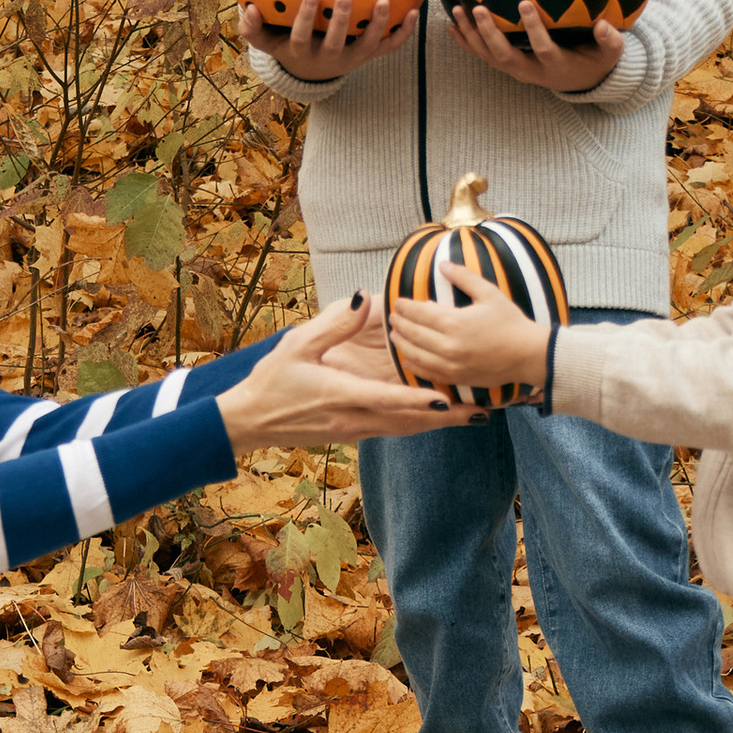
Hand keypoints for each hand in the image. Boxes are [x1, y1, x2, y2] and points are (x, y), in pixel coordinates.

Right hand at [219, 294, 476, 451]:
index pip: (387, 400)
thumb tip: (365, 299)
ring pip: (405, 428)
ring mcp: (355, 430)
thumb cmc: (272, 380)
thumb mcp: (297, 344)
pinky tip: (436, 415)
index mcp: (340, 395)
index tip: (449, 400)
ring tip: (471, 414)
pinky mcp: (353, 433)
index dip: (419, 400)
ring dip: (437, 423)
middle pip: (408, 422)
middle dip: (446, 418)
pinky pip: (394, 428)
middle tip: (481, 410)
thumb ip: (334, 323)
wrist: (251, 420)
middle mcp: (353, 419)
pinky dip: (418, 422)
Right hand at [239, 0, 418, 88]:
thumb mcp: (267, 41)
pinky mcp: (370, 56)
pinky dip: (404, 32)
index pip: (301, 37)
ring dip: (377, 25)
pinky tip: (415, 11)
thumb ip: (252, 27)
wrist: (314, 72)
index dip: (305, 19)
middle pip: (336, 43)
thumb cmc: (287, 46)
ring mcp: (353, 58)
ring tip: (384, 0)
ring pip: (368, 45)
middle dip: (340, 21)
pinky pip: (390, 47)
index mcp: (303, 51)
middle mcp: (330, 57)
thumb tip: (248, 8)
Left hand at [389, 279, 551, 396]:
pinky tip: (409, 360)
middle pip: (413, 334)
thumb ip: (464, 277)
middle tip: (393, 317)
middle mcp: (448, 346)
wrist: (528, 355)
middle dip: (400, 324)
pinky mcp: (457, 378)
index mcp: (454, 322)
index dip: (406, 307)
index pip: (419, 313)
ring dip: (403, 344)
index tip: (398, 302)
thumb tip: (442, 264)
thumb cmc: (511, 323)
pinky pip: (429, 374)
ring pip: (416, 355)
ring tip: (395, 336)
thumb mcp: (489, 293)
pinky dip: (415, 366)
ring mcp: (451, 365)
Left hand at [445, 3, 626, 98]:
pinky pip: (483, 56)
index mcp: (556, 66)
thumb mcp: (610, 53)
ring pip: (489, 57)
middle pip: (505, 56)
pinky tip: (452, 27)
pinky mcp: (508, 66)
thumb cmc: (596, 61)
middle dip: (489, 33)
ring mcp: (517, 69)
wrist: (583, 80)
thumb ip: (610, 40)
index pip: (543, 48)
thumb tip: (603, 25)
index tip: (525, 3)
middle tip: (478, 8)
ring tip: (457, 12)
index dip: (533, 29)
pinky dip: (467, 43)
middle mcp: (532, 71)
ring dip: (471, 36)